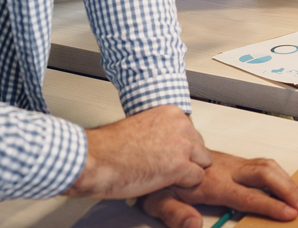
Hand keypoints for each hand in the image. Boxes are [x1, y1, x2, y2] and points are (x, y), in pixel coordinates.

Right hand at [64, 106, 211, 199]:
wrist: (94, 159)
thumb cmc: (108, 147)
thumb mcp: (141, 127)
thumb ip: (159, 131)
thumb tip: (166, 142)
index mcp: (171, 113)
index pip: (191, 132)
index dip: (180, 147)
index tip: (168, 154)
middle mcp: (181, 125)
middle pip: (200, 146)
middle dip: (187, 159)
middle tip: (168, 169)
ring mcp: (182, 145)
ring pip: (203, 161)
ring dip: (188, 171)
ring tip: (168, 178)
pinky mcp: (180, 166)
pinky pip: (196, 178)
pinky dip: (184, 185)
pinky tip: (168, 184)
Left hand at [141, 151, 297, 227]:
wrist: (160, 152)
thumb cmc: (162, 180)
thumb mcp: (159, 200)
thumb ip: (176, 214)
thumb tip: (195, 226)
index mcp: (212, 182)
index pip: (247, 195)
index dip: (270, 205)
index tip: (289, 214)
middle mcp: (227, 169)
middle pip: (265, 173)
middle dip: (288, 189)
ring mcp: (233, 162)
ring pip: (267, 165)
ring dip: (287, 181)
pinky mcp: (235, 161)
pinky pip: (263, 163)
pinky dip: (280, 174)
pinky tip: (287, 185)